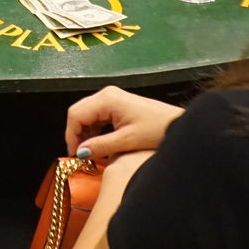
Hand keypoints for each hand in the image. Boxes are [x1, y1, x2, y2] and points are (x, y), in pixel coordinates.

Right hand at [64, 85, 183, 159]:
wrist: (177, 124)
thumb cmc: (157, 128)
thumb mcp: (127, 141)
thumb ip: (101, 146)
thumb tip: (81, 151)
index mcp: (107, 99)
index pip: (76, 115)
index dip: (71, 135)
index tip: (74, 154)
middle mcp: (107, 95)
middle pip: (79, 113)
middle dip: (76, 134)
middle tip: (80, 154)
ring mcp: (112, 98)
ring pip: (86, 115)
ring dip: (85, 133)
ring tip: (90, 152)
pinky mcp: (116, 105)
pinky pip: (97, 116)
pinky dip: (94, 130)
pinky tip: (99, 144)